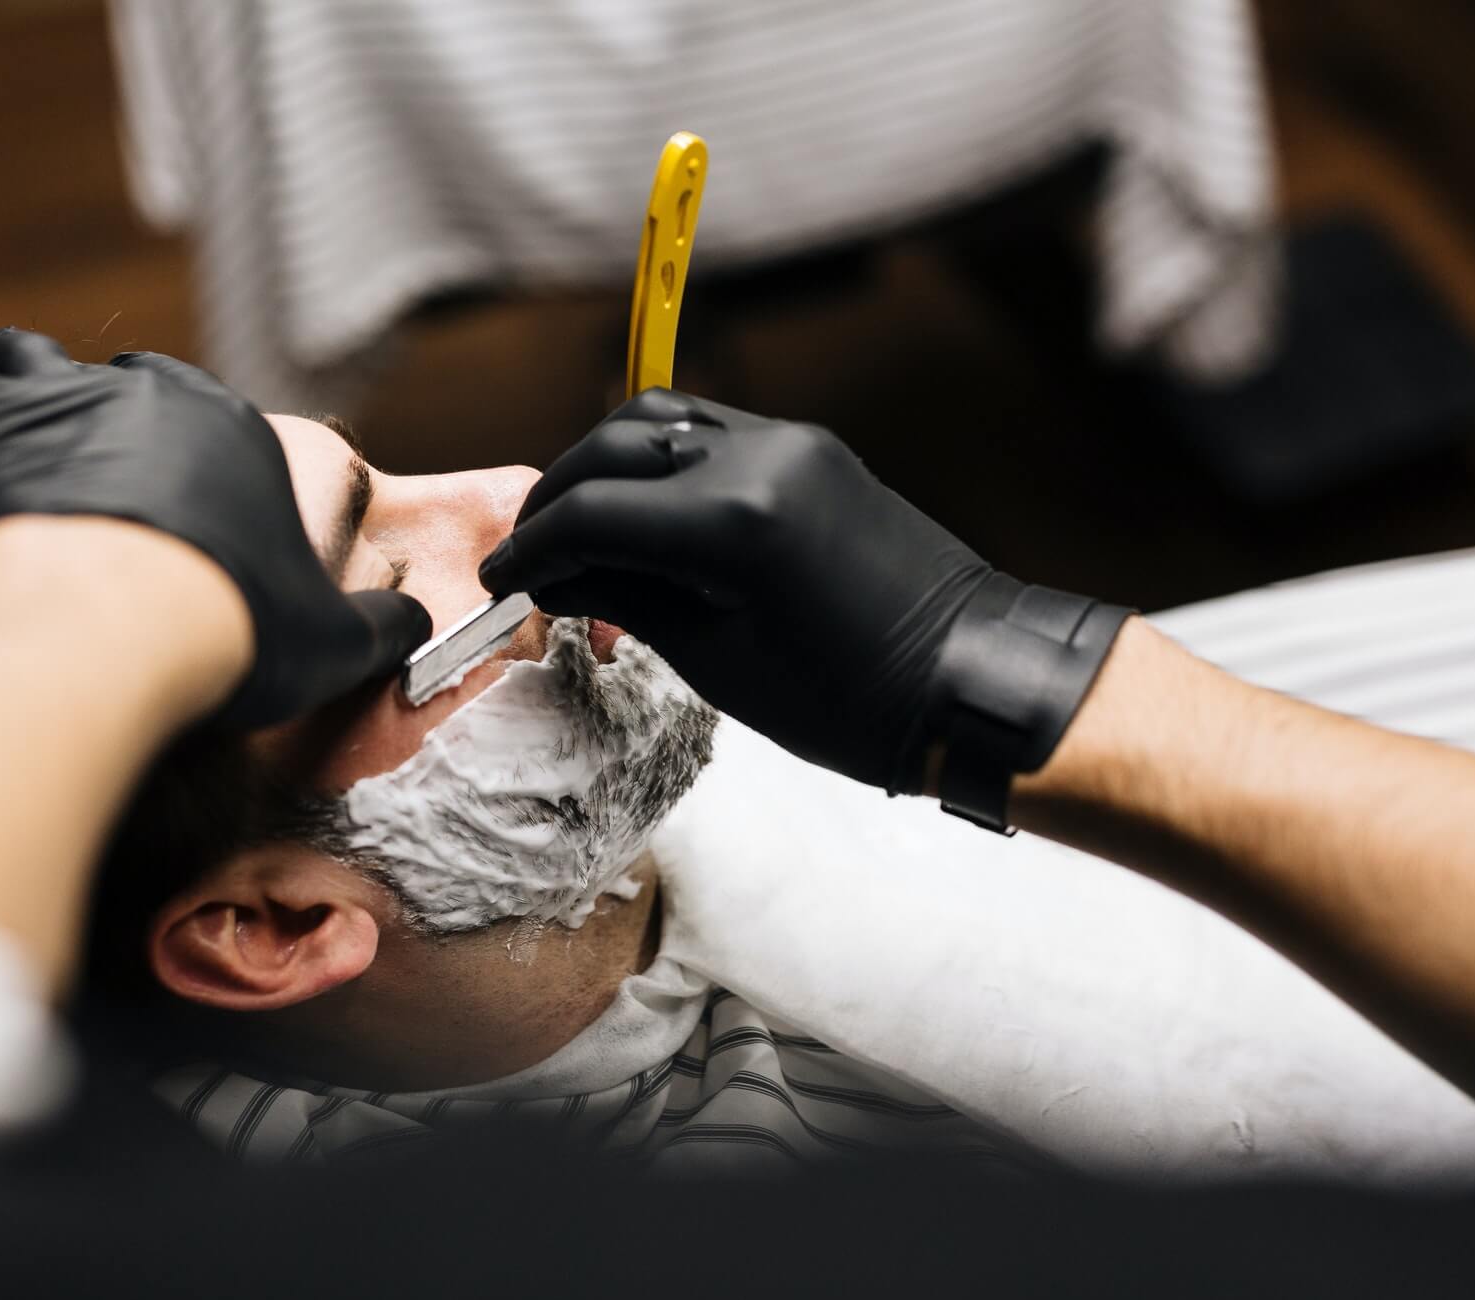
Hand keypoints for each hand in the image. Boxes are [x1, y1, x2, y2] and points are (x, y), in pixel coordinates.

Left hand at [0, 254, 428, 726]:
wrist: (121, 627)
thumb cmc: (234, 633)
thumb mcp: (335, 644)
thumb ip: (384, 628)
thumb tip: (418, 624)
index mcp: (234, 433)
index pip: (213, 429)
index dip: (195, 481)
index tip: (186, 538)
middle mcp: (150, 392)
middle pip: (126, 388)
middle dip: (113, 428)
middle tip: (101, 500)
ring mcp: (62, 398)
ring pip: (33, 362)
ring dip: (26, 387)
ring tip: (16, 424)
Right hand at [479, 390, 1128, 809]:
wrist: (972, 679)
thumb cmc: (856, 703)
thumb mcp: (723, 665)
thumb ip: (630, 604)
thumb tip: (558, 577)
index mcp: (736, 525)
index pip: (593, 515)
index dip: (532, 549)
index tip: (501, 582)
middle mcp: (760, 459)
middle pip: (613, 447)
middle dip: (557, 498)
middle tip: (529, 556)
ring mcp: (789, 443)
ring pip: (658, 421)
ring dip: (603, 467)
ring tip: (577, 528)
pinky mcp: (809, 448)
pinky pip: (709, 433)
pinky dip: (657, 465)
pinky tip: (642, 515)